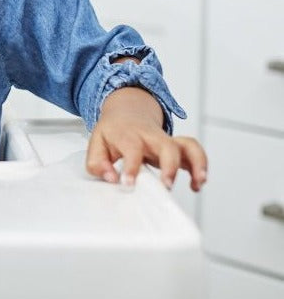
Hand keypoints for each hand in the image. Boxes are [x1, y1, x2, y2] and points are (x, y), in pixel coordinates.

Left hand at [86, 86, 207, 190]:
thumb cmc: (113, 132)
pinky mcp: (177, 146)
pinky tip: (196, 183)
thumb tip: (111, 178)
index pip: (132, 148)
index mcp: (128, 135)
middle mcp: (150, 136)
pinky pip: (195, 151)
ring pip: (187, 145)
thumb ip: (97, 163)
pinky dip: (200, 166)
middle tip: (166, 186)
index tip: (128, 184)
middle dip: (170, 166)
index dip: (131, 167)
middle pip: (166, 145)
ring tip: (197, 182)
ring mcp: (166, 140)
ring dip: (197, 163)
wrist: (126, 112)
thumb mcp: (96, 143)